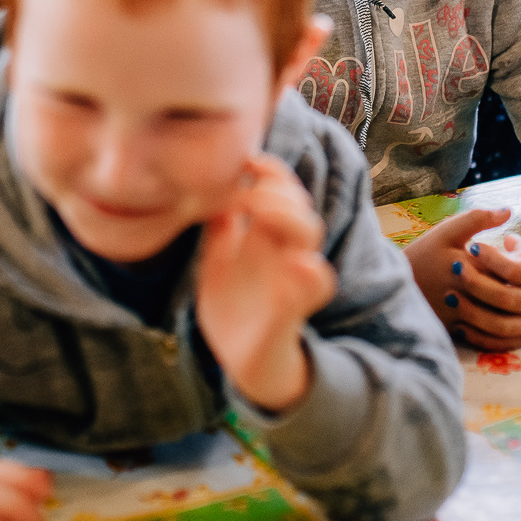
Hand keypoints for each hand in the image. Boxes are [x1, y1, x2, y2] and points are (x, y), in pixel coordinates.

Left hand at [195, 154, 336, 413]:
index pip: (282, 192)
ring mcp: (292, 279)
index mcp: (266, 237)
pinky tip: (297, 264)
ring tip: (260, 209)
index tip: (249, 160)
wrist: (243, 361)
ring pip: (310, 238)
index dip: (272, 171)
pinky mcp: (292, 311)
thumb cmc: (234, 305)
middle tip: (246, 190)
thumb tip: (209, 186)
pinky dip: (307, 276)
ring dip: (289, 218)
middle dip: (276, 191)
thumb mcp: (217, 260)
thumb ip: (219, 227)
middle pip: (298, 207)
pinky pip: (312, 289)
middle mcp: (285, 252)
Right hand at [403, 205, 511, 335]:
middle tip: (515, 275)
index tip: (516, 255)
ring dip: (505, 303)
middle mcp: (466, 294)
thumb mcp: (447, 232)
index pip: (508, 267)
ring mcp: (459, 314)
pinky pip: (482, 330)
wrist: (391, 285)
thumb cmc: (423, 254)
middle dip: (514, 283)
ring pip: (497, 313)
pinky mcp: (453, 329)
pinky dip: (491, 320)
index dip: (518, 262)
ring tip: (503, 290)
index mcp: (467, 266)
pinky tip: (490, 309)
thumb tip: (508, 211)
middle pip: (505, 291)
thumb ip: (478, 218)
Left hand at [409, 202, 520, 351]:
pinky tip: (458, 322)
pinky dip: (478, 336)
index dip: (492, 259)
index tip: (471, 245)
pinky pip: (500, 343)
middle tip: (454, 269)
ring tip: (450, 296)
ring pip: (500, 326)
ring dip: (472, 313)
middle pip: (505, 299)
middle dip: (477, 285)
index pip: (516, 271)